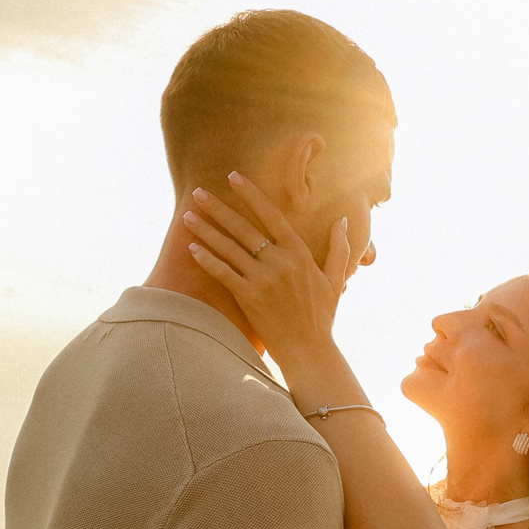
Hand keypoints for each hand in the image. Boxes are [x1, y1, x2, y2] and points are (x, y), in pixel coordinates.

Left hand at [181, 175, 350, 375]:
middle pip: (244, 228)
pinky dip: (207, 260)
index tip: (234, 177)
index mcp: (300, 254)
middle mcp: (280, 262)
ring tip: (187, 216)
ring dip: (206, 230)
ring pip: (229, 248)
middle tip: (198, 192)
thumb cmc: (323, 316)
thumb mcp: (336, 279)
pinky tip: (192, 248)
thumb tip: (342, 220)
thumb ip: (339, 248)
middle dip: (218, 208)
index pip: (272, 215)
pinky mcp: (249, 298)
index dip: (250, 195)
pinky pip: (224, 273)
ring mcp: (264, 280)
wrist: (309, 350)